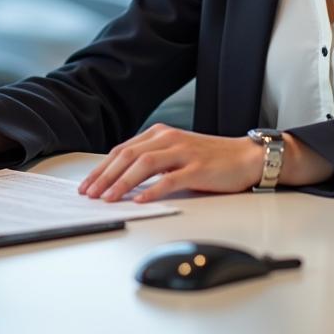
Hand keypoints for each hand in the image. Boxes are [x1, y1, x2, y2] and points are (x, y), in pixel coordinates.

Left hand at [78, 124, 262, 202]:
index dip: (102, 168)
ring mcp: (183, 152)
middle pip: (128, 155)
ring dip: (122, 182)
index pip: (122, 150)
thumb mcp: (175, 153)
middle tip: (90, 193)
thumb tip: (120, 178)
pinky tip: (140, 200)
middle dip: (105, 176)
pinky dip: (152, 190)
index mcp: (160, 133)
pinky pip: (170, 179)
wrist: (245, 156)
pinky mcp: (198, 168)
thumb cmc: (210, 158)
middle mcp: (169, 139)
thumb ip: (152, 160)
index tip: (87, 184)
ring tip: (108, 198)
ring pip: (144, 165)